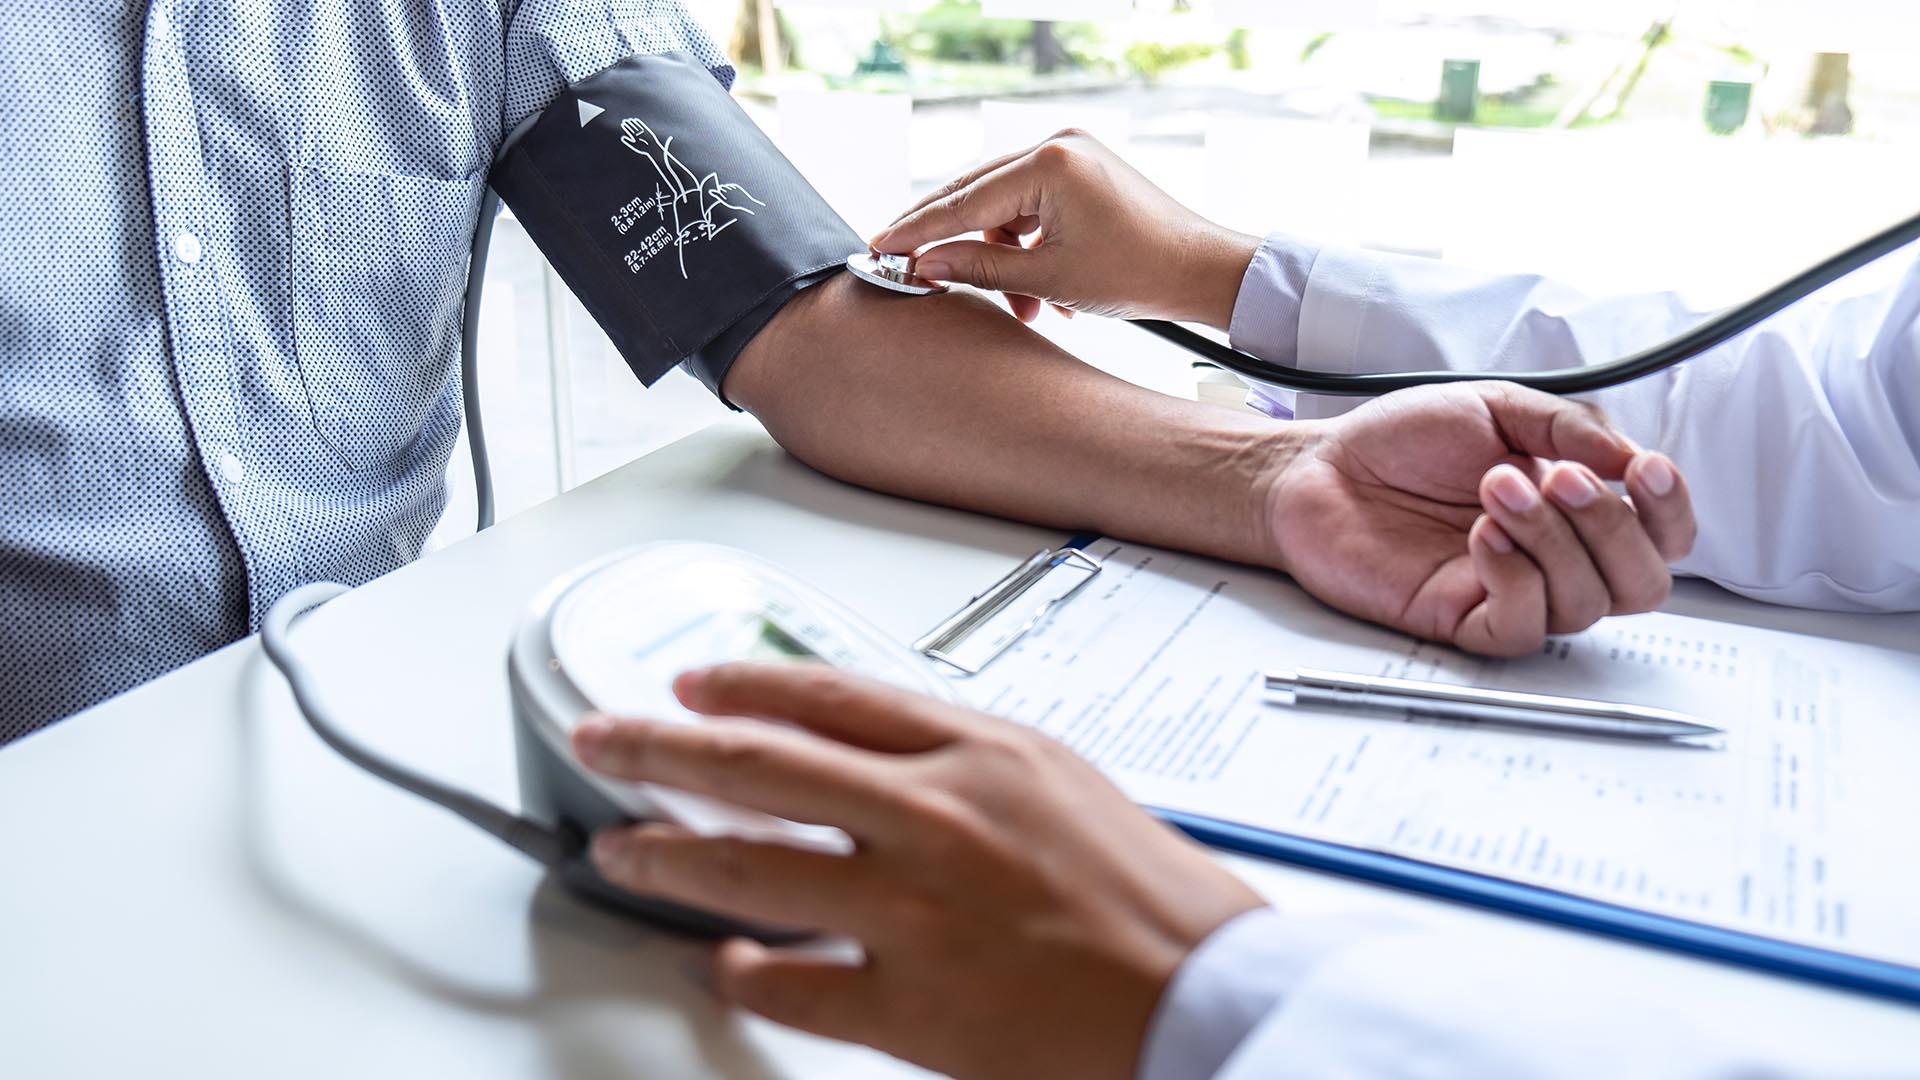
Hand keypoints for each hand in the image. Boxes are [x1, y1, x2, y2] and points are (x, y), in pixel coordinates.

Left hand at [572, 663, 1264, 1079]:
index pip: (826, 695)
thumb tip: (863, 746)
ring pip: (747, 868)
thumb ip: (959, 754)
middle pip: (759, 764)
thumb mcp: (1057, 779)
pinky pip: (792, 985)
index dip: (741, 684)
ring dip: (668, 854)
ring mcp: (915, 913)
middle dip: (659, 747)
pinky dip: (744, 973)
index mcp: (978, 752)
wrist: (1207, 998)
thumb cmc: (1150, 897)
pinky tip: (721, 964)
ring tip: (621, 852)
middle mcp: (935, 818)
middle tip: (603, 740)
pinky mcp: (913, 1006)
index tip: (689, 685)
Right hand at [870, 130, 1258, 326]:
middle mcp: (1058, 144)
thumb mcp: (1048, 278)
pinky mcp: (1081, 171)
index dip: (917, 230)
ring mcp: (1071, 154)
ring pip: (1004, 207)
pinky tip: (1040, 292)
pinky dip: (1027, 248)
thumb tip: (925, 266)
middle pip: (977, 194)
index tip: (880, 248)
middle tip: (905, 265)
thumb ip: (978, 268)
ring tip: (1022, 308)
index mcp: (1050, 161)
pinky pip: (1032, 208)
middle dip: (949, 241)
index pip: (964, 199)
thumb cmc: (1137, 273)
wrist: (1200, 270)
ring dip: (1001, 258)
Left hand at [1268, 382, 1695, 655]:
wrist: (1320, 467)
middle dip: (1613, 528)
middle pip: (1641, 585)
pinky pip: (1521, 627)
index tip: (1645, 470)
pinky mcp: (1462, 622)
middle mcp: (1553, 559)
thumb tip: (1630, 457)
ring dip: (1551, 539)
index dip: (1671, 512)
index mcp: (1574, 509)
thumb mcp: (1497, 407)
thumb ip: (1570, 426)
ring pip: (1584, 604)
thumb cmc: (1403, 440)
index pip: (1662, 537)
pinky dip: (1515, 578)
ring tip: (1494, 486)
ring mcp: (1510, 593)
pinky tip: (1482, 535)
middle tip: (1560, 477)